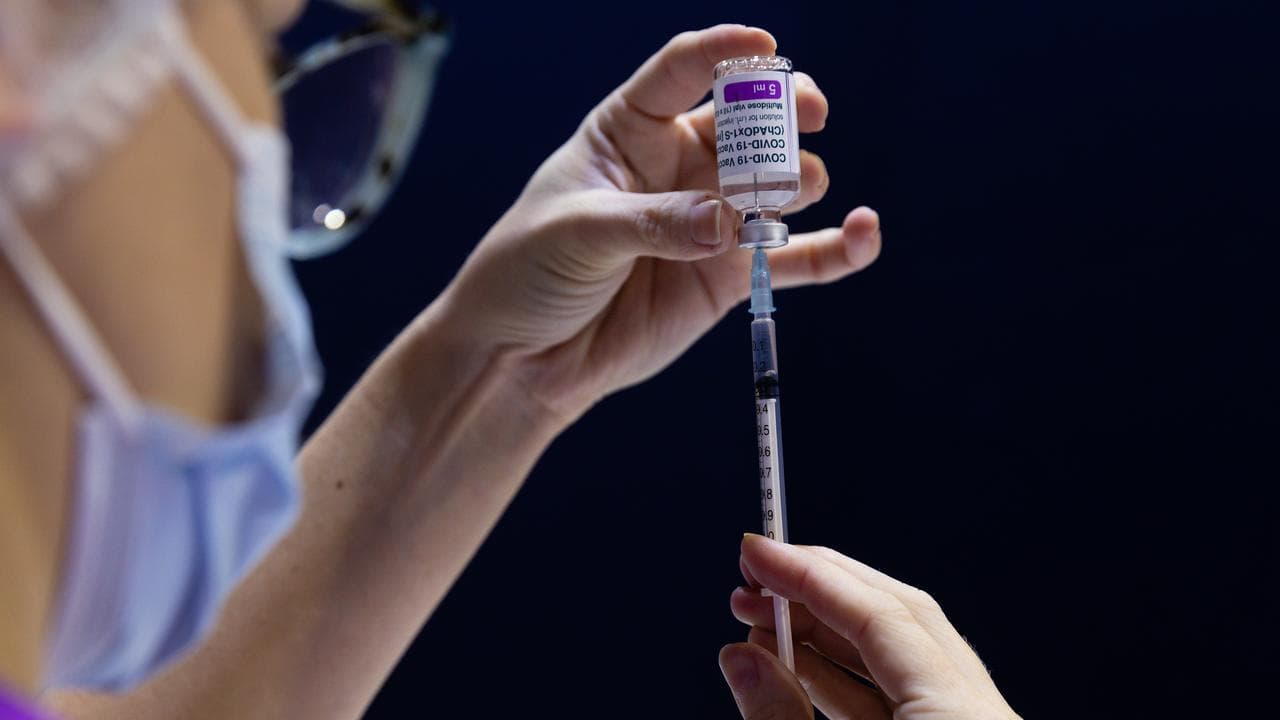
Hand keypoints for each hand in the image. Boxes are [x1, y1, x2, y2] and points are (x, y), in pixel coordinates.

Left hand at [440, 25, 880, 422]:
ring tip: (786, 196)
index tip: (766, 47)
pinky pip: (796, 257)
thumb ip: (655, 221)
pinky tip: (864, 232)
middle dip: (783, 112)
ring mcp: (712, 219)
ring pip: (779, 184)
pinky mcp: (730, 274)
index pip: (683, 71)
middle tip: (809, 115)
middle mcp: (680, 165)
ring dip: (799, 180)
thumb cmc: (528, 271)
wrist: (525, 356)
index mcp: (629, 130)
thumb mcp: (576, 233)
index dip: (726, 52)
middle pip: (748, 122)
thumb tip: (729, 222)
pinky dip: (835, 248)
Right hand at [720, 535, 1020, 719]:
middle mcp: (981, 717)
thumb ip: (779, 717)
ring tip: (760, 620)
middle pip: (900, 618)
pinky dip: (843, 674)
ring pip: (900, 656)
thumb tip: (740, 655)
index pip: (880, 615)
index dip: (807, 575)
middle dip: (817, 590)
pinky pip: (901, 695)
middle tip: (752, 575)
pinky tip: (793, 662)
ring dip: (823, 633)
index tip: (754, 550)